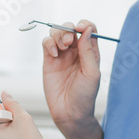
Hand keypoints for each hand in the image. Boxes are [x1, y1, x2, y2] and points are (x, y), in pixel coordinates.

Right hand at [41, 20, 101, 137]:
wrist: (69, 113)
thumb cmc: (85, 96)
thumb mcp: (92, 73)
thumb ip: (88, 51)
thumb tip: (87, 29)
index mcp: (90, 52)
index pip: (88, 30)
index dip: (84, 24)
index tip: (80, 28)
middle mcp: (76, 51)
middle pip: (71, 28)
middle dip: (68, 30)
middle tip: (68, 42)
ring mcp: (62, 55)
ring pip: (57, 33)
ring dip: (58, 35)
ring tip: (61, 49)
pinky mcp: (48, 60)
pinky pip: (46, 43)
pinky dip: (49, 43)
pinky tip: (54, 54)